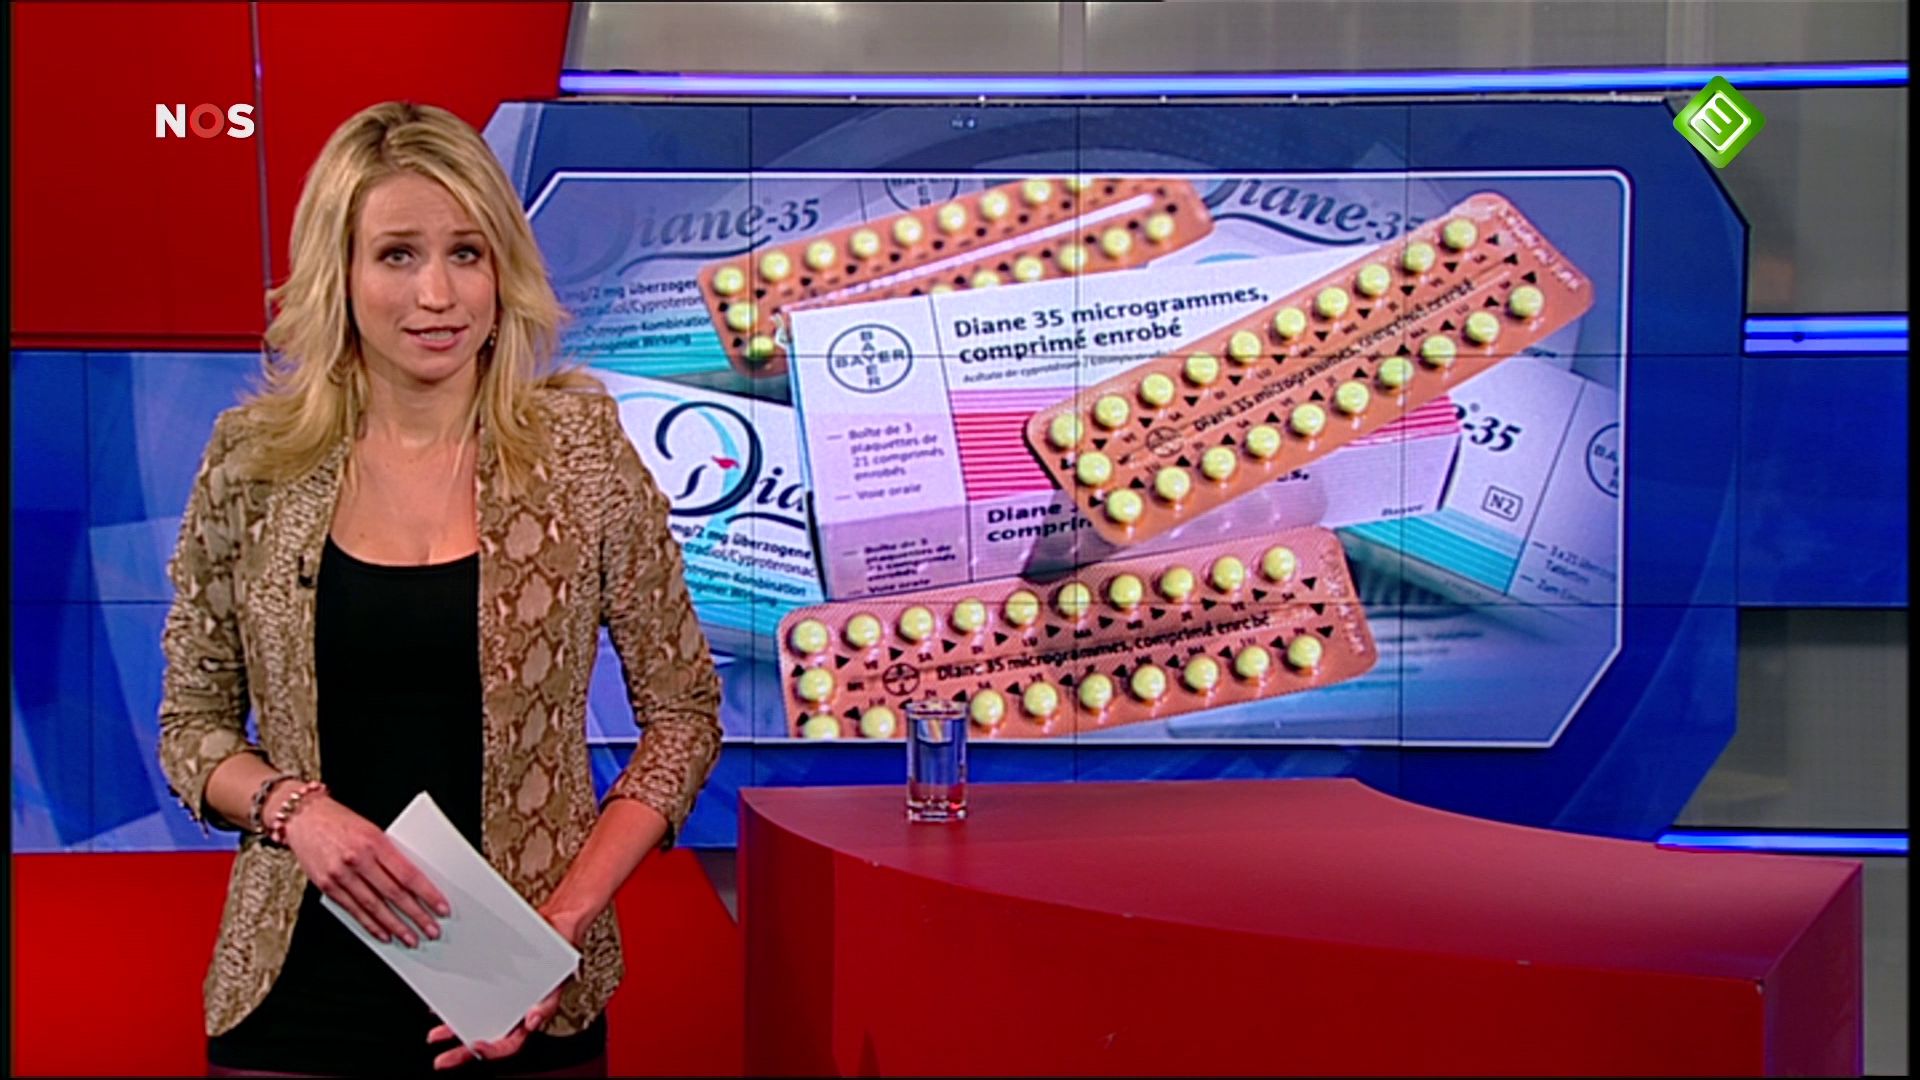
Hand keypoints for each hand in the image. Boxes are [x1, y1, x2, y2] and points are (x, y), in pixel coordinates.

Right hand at [281, 792, 449, 947]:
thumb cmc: (341, 821)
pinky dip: (370, 925)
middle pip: (393, 894)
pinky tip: (384, 934)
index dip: (427, 894)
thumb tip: (415, 882)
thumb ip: (391, 854)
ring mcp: (340, 874)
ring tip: (411, 938)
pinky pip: (353, 910)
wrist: (303, 817)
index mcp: (375, 842)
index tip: (441, 907)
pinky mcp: (327, 885)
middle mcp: (357, 859)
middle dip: (416, 915)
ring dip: (395, 926)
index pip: (408, 874)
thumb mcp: (373, 830)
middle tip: (431, 930)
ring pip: (374, 907)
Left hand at [428, 901, 592, 1069]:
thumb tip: (532, 1021)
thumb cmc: (559, 954)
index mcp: (529, 1017)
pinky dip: (453, 1005)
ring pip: (473, 1022)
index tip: (475, 1046)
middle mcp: (511, 1012)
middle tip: (442, 1061)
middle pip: (486, 1039)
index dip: (492, 1050)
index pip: (510, 1044)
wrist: (555, 925)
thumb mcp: (558, 979)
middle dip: (462, 1053)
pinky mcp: (488, 984)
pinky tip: (439, 1006)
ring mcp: (498, 999)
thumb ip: (547, 1003)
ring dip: (452, 1031)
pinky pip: (468, 999)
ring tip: (435, 1036)